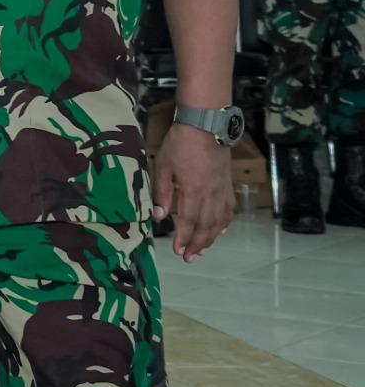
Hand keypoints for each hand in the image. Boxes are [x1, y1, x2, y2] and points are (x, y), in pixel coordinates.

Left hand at [154, 126, 231, 261]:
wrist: (206, 127)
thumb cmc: (180, 145)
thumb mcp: (163, 167)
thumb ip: (162, 193)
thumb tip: (158, 217)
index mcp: (193, 191)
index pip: (188, 222)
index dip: (184, 239)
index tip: (179, 252)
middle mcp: (211, 195)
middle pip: (206, 227)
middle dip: (197, 245)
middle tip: (189, 258)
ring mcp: (222, 191)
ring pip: (219, 222)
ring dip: (211, 239)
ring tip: (202, 251)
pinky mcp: (227, 186)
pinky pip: (228, 211)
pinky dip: (224, 224)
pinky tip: (220, 231)